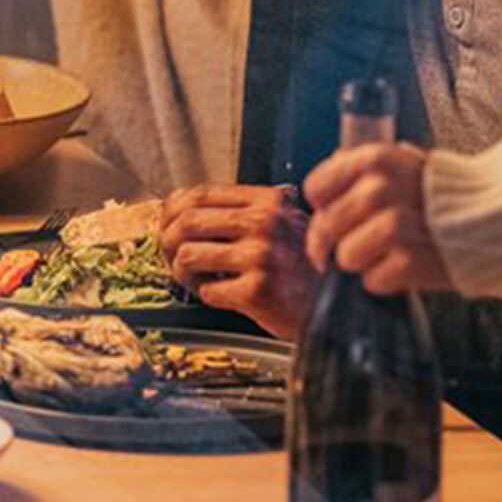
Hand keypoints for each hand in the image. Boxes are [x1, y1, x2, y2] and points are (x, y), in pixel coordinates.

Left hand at [161, 182, 321, 339]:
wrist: (336, 307)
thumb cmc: (303, 269)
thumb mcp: (284, 224)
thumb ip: (244, 212)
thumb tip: (180, 207)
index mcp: (268, 202)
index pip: (201, 193)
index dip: (172, 209)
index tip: (165, 222)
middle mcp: (264, 224)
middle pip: (187, 221)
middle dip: (166, 240)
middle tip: (168, 254)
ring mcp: (260, 257)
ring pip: (188, 255)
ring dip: (181, 271)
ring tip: (194, 278)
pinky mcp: (257, 291)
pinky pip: (207, 291)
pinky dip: (206, 295)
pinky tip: (221, 295)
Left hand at [301, 141, 449, 293]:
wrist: (498, 218)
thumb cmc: (445, 195)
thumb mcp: (404, 162)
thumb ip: (365, 166)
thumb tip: (329, 172)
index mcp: (375, 159)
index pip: (316, 187)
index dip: (321, 206)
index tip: (329, 214)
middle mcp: (379, 189)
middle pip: (326, 226)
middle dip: (329, 243)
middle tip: (342, 249)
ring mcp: (395, 226)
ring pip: (346, 256)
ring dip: (362, 261)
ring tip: (386, 252)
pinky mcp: (409, 262)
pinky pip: (372, 281)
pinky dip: (385, 280)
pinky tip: (405, 266)